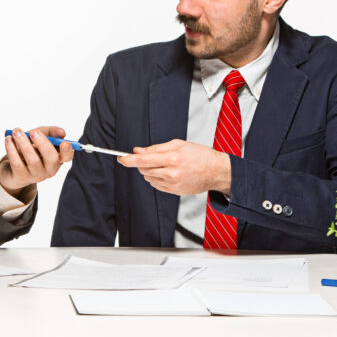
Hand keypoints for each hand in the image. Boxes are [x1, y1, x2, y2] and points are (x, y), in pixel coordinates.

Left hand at [0, 126, 74, 195]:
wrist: (12, 169)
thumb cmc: (30, 150)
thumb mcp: (40, 138)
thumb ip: (50, 132)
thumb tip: (61, 132)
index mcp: (57, 158)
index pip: (67, 157)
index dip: (67, 151)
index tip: (64, 142)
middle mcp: (49, 169)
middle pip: (51, 159)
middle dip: (43, 144)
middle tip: (34, 132)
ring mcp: (35, 175)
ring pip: (32, 160)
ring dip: (24, 143)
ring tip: (16, 131)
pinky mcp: (21, 177)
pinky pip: (17, 163)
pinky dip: (12, 149)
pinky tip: (8, 139)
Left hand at [117, 139, 231, 195]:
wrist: (216, 171)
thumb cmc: (200, 155)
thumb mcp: (178, 144)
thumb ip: (155, 148)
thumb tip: (138, 151)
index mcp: (172, 158)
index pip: (143, 160)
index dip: (128, 160)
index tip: (120, 158)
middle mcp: (171, 173)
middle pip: (143, 169)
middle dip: (142, 163)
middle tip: (152, 157)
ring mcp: (173, 184)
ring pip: (148, 178)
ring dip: (150, 171)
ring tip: (165, 164)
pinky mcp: (174, 191)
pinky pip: (156, 185)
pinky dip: (156, 178)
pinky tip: (168, 173)